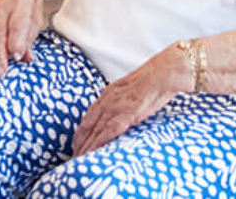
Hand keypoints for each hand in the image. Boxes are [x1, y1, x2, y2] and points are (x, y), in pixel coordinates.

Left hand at [71, 45, 189, 154]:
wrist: (162, 74)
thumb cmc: (152, 82)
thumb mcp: (131, 91)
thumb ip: (122, 101)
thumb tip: (121, 113)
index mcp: (107, 94)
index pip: (89, 116)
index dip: (81, 132)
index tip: (76, 144)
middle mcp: (107, 100)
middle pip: (88, 125)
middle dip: (80, 143)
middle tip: (73, 158)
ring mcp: (115, 106)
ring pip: (95, 130)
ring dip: (86, 147)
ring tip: (80, 161)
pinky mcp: (126, 113)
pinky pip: (108, 131)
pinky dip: (99, 143)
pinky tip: (94, 153)